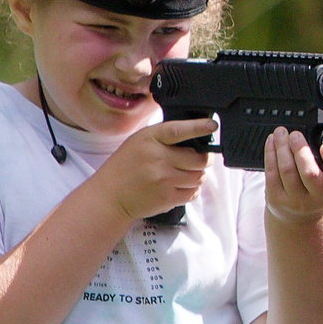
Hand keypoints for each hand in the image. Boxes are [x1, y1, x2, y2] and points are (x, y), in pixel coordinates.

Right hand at [95, 116, 215, 219]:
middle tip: (197, 160)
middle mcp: (158, 158)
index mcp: (150, 139)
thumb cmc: (126, 166)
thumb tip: (195, 136)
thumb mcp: (139, 142)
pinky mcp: (167, 197)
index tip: (212, 126)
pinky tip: (178, 186)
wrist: (111, 195)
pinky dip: (191, 190)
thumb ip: (164, 138)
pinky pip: (193, 193)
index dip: (197, 127)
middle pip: (199, 159)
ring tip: (184, 174)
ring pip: (199, 177)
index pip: (178, 130)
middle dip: (203, 160)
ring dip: (197, 176)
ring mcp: (164, 179)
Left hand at [265, 116, 322, 225]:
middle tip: (295, 134)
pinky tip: (272, 142)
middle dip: (300, 150)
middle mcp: (319, 197)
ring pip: (287, 171)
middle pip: (309, 173)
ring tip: (281, 132)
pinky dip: (271, 154)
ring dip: (282, 148)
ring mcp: (297, 201)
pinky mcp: (277, 199)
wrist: (300, 215)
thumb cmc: (321, 183)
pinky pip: (272, 173)